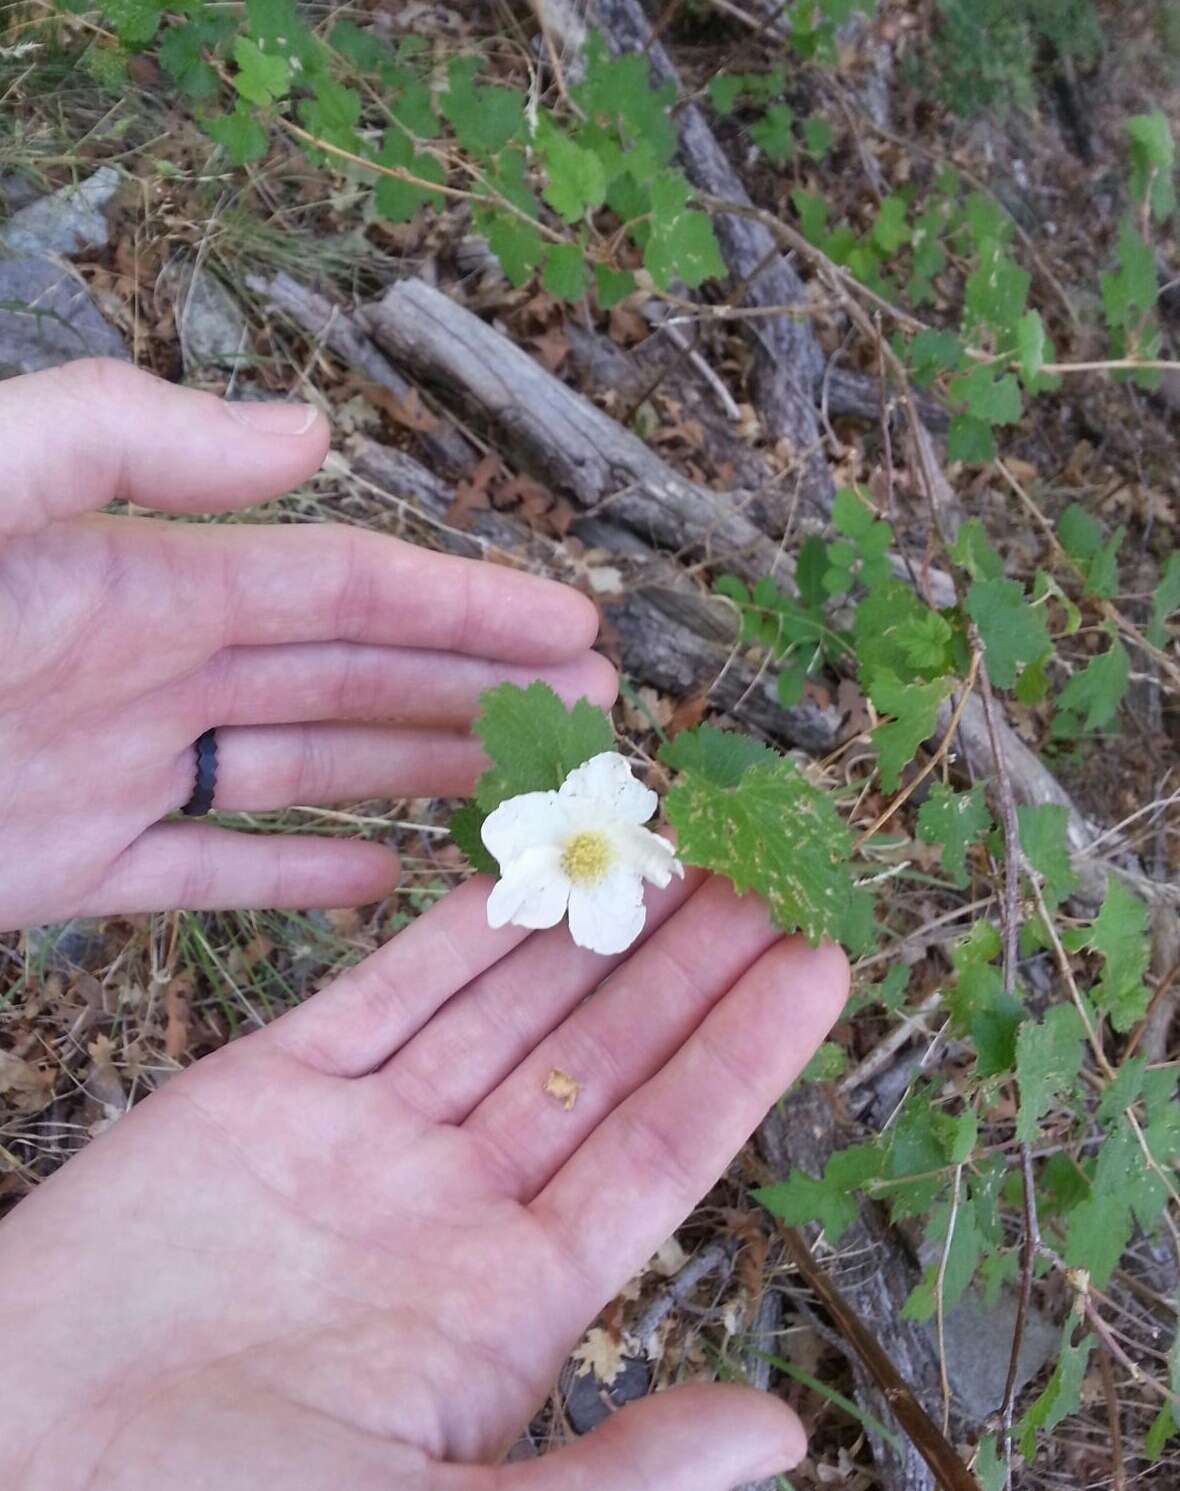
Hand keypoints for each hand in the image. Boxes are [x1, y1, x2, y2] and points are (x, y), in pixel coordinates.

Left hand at [0, 359, 612, 931]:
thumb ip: (120, 439)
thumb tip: (309, 432)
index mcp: (149, 582)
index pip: (345, 589)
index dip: (463, 603)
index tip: (570, 621)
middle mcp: (155, 672)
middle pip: (351, 676)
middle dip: (476, 685)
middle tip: (590, 706)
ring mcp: (118, 775)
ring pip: (304, 770)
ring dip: (417, 767)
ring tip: (523, 778)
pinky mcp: (67, 871)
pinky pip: (208, 875)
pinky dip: (295, 879)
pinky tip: (381, 873)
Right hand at [0, 869, 847, 1490]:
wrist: (21, 1465)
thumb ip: (613, 1476)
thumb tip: (781, 1435)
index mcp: (513, 1300)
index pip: (663, 1144)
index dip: (744, 1051)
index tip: (818, 963)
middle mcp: (454, 1202)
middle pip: (602, 1051)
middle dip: (687, 959)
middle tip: (767, 863)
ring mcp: (366, 1139)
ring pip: (508, 1002)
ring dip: (588, 920)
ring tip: (671, 838)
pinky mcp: (269, 1090)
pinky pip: (385, 990)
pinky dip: (454, 926)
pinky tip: (522, 866)